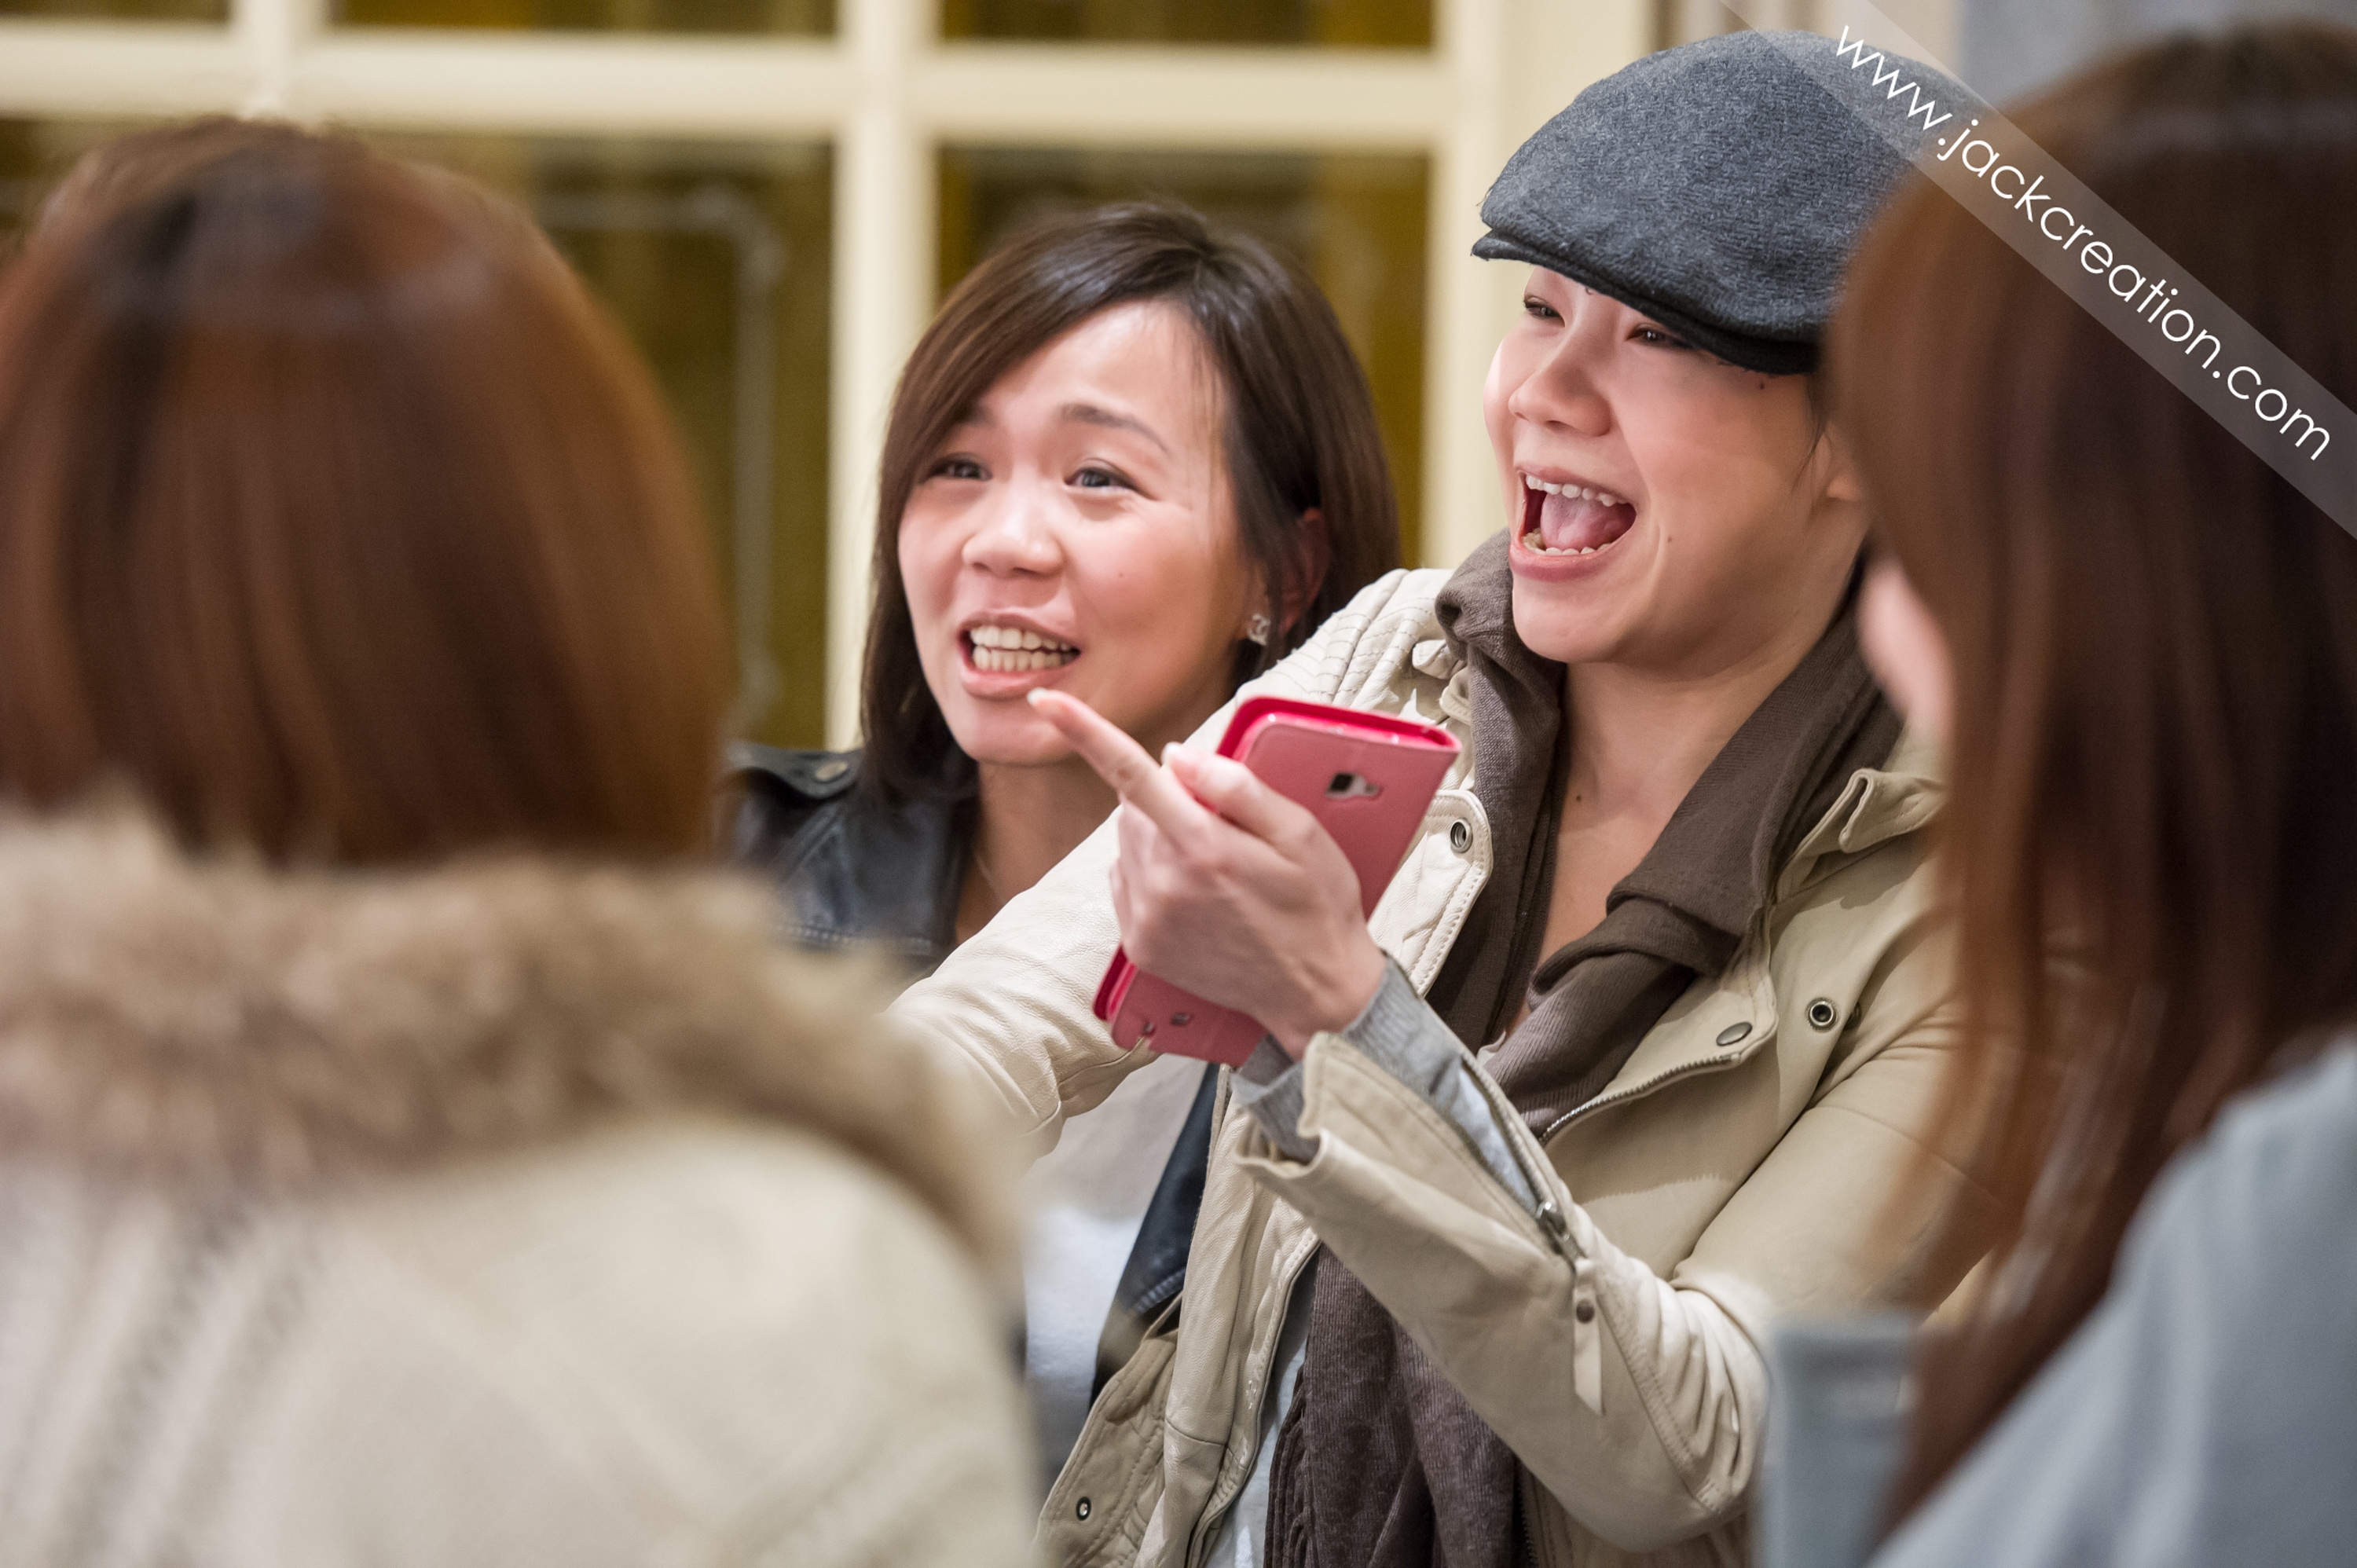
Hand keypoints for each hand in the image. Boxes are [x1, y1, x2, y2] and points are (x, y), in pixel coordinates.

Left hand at [1029, 688, 1386, 1056]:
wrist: (1316, 992)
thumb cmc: (1316, 905)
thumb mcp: (1302, 834)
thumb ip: (1238, 788)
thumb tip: (1178, 755)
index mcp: (1204, 847)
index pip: (1132, 774)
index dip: (1084, 732)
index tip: (1046, 700)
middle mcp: (1165, 884)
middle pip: (1133, 806)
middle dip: (1168, 799)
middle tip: (1224, 827)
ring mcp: (1147, 919)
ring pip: (1128, 843)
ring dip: (1159, 837)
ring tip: (1216, 868)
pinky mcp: (1140, 946)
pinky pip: (1126, 881)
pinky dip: (1151, 873)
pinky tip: (1195, 892)